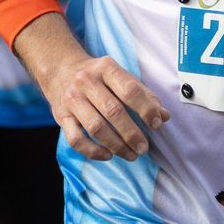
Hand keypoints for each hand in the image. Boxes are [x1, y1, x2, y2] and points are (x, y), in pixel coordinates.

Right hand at [39, 54, 169, 161]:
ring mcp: (72, 99)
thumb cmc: (98, 76)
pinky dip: (93, 151)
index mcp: (106, 68)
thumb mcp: (120, 75)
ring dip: (116, 145)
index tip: (157, 124)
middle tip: (143, 148)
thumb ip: (143, 94)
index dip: (146, 109)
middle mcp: (87, 82)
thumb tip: (164, 116)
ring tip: (131, 155)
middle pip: (113, 111)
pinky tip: (108, 155)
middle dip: (132, 133)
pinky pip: (76, 139)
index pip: (130, 90)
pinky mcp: (61, 116)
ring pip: (95, 127)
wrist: (60, 69)